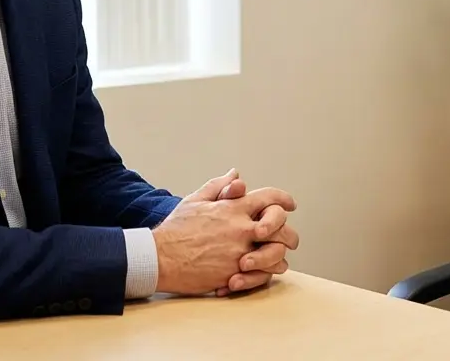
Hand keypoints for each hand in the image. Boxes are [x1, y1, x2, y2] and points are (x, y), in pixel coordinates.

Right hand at [152, 171, 296, 295]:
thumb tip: (235, 174)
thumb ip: (219, 186)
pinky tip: (260, 271)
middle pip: (281, 227)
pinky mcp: (234, 274)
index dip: (283, 199)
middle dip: (288, 232)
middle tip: (287, 237)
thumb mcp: (196, 200)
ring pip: (277, 254)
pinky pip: (263, 275)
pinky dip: (265, 274)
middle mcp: (241, 229)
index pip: (269, 198)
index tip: (290, 204)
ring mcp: (239, 252)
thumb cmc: (176, 229)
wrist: (160, 257)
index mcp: (233, 209)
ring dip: (278, 255)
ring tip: (273, 257)